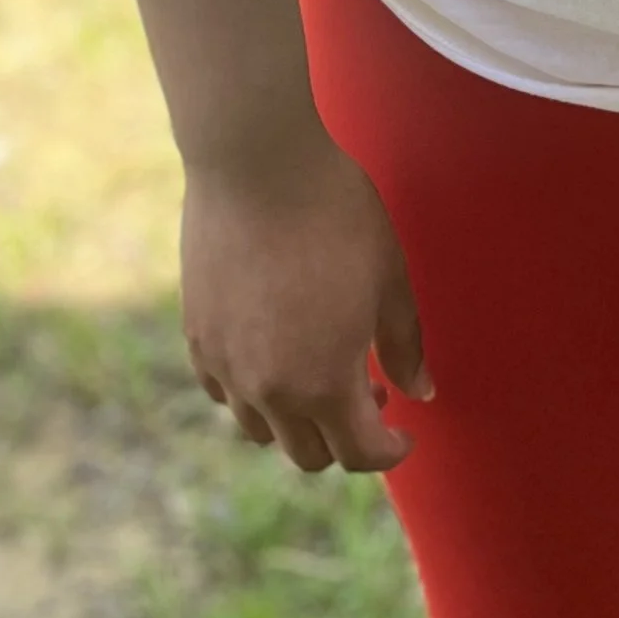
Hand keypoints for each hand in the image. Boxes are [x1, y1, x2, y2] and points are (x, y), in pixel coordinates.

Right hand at [181, 127, 432, 474]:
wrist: (258, 163)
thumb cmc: (336, 214)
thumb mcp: (389, 279)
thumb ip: (406, 345)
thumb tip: (421, 392)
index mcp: (325, 383)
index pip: (358, 454)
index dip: (390, 451)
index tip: (405, 432)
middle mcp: (269, 390)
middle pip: (308, 454)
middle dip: (345, 438)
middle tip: (371, 389)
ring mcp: (225, 366)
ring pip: (261, 429)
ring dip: (297, 419)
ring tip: (320, 370)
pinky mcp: (196, 336)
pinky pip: (223, 391)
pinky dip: (252, 391)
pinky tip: (273, 352)